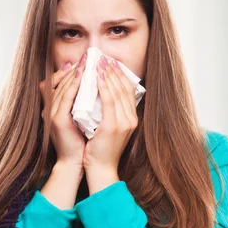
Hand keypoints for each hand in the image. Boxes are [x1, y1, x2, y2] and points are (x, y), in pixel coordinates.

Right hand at [39, 53, 87, 170]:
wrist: (77, 162)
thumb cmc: (82, 142)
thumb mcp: (82, 118)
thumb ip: (84, 103)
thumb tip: (95, 87)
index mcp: (55, 107)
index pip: (61, 82)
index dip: (71, 70)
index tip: (86, 60)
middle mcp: (50, 108)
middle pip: (61, 81)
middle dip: (76, 67)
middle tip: (89, 55)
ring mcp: (52, 113)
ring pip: (63, 86)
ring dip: (76, 72)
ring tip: (88, 61)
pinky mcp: (57, 120)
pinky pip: (65, 97)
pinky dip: (73, 85)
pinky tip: (83, 75)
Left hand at [83, 56, 138, 175]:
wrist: (100, 169)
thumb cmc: (100, 150)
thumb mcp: (108, 128)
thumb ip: (109, 113)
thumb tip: (102, 95)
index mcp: (131, 118)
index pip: (129, 91)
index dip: (120, 75)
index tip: (111, 63)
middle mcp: (131, 119)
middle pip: (124, 88)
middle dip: (113, 71)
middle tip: (104, 57)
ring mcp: (124, 122)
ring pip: (117, 91)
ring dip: (108, 74)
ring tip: (99, 62)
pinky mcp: (113, 126)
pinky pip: (109, 101)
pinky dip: (103, 86)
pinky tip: (96, 76)